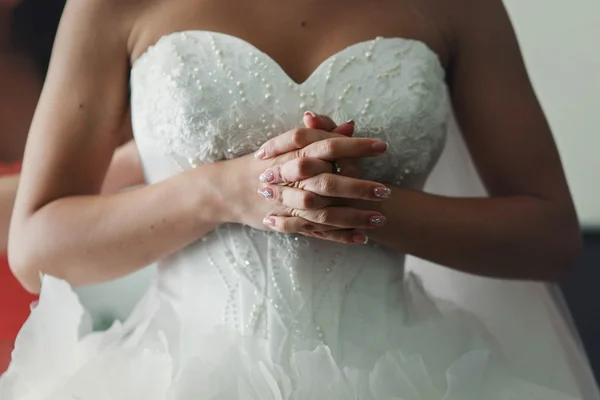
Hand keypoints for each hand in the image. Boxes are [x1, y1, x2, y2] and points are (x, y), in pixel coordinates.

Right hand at [220, 123, 388, 243]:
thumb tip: (350, 125)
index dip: (357, 146)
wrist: (229, 189)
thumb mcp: (290, 144)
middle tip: (384, 191)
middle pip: (329, 182)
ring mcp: (290, 204)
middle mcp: (293, 178)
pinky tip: (361, 238)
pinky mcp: (289, 223)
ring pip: (325, 212)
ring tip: (379, 218)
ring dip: (354, 217)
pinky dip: (339, 237)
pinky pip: (317, 232)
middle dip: (359, 188)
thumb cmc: (265, 163)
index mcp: (295, 153)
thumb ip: (321, 132)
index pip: (329, 146)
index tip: (382, 147)